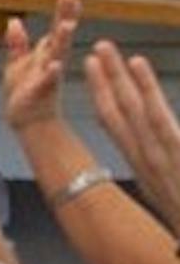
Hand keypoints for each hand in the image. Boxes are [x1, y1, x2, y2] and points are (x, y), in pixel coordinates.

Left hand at [2, 0, 78, 130]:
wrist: (29, 122)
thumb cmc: (25, 95)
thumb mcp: (16, 64)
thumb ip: (17, 44)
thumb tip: (13, 21)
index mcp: (45, 55)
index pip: (56, 28)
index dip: (63, 11)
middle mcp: (50, 62)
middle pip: (59, 36)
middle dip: (66, 16)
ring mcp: (47, 76)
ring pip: (56, 55)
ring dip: (61, 40)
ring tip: (67, 25)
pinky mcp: (39, 92)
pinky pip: (46, 81)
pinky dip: (50, 73)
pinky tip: (55, 65)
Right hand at [86, 38, 179, 231]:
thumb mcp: (178, 215)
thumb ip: (169, 192)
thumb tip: (163, 195)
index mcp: (150, 174)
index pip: (119, 129)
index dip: (104, 98)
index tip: (92, 74)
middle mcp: (148, 163)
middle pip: (119, 114)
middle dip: (105, 80)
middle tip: (93, 50)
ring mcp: (161, 160)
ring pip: (132, 110)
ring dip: (117, 77)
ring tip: (105, 49)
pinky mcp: (175, 157)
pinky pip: (157, 120)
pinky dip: (146, 91)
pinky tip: (137, 66)